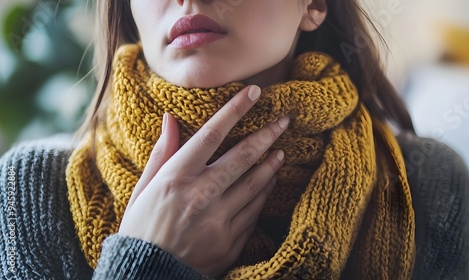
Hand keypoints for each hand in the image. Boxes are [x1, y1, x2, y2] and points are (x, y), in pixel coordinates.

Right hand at [118, 85, 288, 277]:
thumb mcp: (142, 189)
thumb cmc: (141, 230)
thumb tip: (171, 118)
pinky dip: (263, 195)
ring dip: (270, 165)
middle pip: (242, 157)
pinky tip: (268, 184)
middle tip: (284, 121)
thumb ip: (161, 153)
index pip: (211, 135)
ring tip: (280, 152)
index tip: (254, 93)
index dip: (234, 111)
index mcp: (175, 179)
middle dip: (267, 135)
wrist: (148, 278)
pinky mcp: (230, 243)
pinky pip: (254, 213)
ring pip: (255, 185)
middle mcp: (200, 196)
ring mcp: (218, 221)